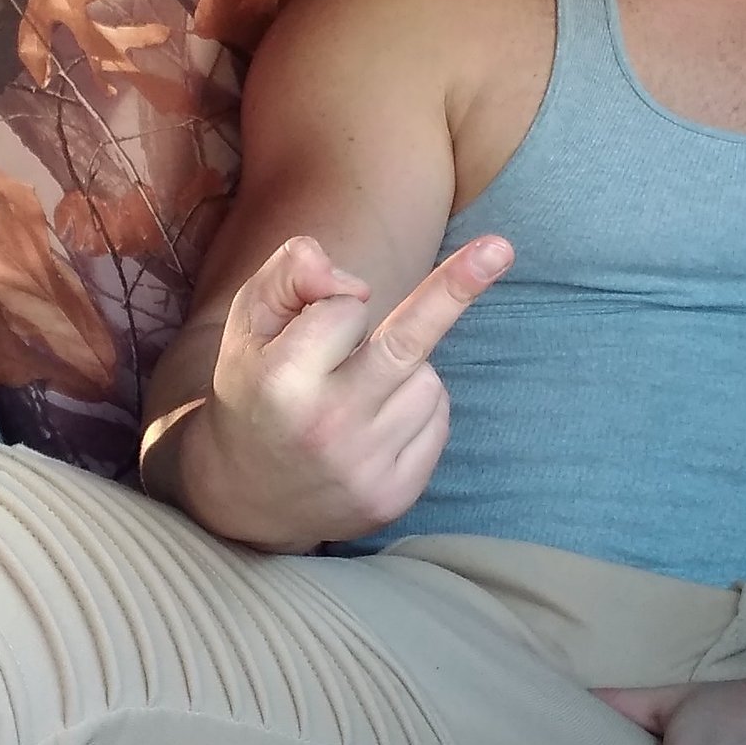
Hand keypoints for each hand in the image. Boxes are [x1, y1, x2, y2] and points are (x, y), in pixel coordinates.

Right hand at [185, 232, 511, 551]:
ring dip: (405, 371)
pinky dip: (419, 408)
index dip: (335, 304)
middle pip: (408, 342)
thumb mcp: (249, 324)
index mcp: (281, 381)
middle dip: (455, 289)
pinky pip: (439, 420)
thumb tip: (356, 280)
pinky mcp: (395, 496)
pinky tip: (376, 425)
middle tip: (499, 247)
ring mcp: (364, 468)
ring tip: (356, 394)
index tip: (316, 318)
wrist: (246, 497)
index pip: (347, 307)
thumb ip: (289, 274)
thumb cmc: (256, 390)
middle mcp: (325, 427)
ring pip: (428, 380)